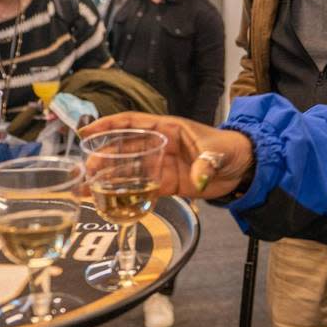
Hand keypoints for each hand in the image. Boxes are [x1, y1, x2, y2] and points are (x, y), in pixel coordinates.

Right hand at [79, 111, 254, 198]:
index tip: (86, 131)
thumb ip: (206, 163)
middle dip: (102, 158)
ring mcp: (160, 166)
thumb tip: (198, 179)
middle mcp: (159, 146)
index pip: (130, 123)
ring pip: (128, 171)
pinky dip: (126, 196)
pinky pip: (142, 190)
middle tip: (85, 171)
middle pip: (123, 149)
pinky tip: (110, 203)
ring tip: (86, 189)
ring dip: (108, 179)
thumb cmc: (228, 148)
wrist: (241, 168)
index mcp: (167, 129)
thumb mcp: (217, 152)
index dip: (107, 125)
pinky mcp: (167, 184)